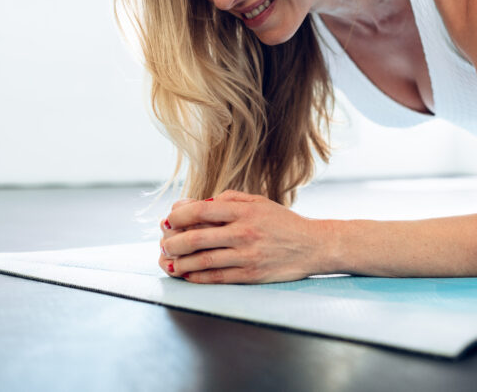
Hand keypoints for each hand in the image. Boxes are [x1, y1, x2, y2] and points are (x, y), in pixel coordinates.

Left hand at [157, 189, 324, 283]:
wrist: (313, 245)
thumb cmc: (282, 222)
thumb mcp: (259, 202)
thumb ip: (228, 200)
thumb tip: (195, 204)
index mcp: (244, 210)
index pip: (200, 210)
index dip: (178, 215)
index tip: (167, 219)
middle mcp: (243, 232)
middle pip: (196, 237)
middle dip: (172, 241)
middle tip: (162, 243)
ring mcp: (246, 255)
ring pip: (202, 260)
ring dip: (179, 262)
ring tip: (168, 261)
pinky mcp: (250, 275)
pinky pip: (215, 277)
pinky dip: (196, 277)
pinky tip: (186, 274)